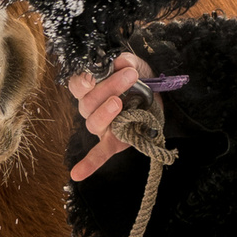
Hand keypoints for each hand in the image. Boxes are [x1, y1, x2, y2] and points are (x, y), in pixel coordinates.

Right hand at [66, 53, 151, 180]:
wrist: (159, 96)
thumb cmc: (141, 80)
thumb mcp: (137, 65)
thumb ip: (129, 62)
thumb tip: (121, 62)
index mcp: (91, 89)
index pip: (77, 85)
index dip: (82, 81)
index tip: (92, 76)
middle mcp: (91, 108)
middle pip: (88, 102)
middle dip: (108, 88)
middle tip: (129, 76)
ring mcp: (101, 127)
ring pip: (93, 122)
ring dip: (106, 112)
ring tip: (120, 102)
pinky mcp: (114, 142)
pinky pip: (99, 153)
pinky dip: (89, 164)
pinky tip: (77, 174)